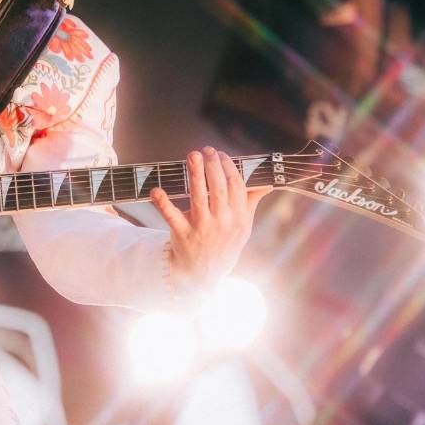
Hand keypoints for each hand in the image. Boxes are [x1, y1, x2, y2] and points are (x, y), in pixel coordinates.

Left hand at [150, 146, 270, 293]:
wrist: (204, 274)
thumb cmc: (224, 243)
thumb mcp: (243, 226)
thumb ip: (251, 201)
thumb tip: (267, 181)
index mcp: (239, 217)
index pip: (236, 187)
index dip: (228, 168)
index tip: (221, 154)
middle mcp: (222, 222)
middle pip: (218, 189)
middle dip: (213, 166)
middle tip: (206, 150)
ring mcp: (202, 228)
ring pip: (198, 197)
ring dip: (195, 175)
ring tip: (192, 156)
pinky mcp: (183, 234)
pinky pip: (172, 216)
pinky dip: (163, 203)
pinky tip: (157, 190)